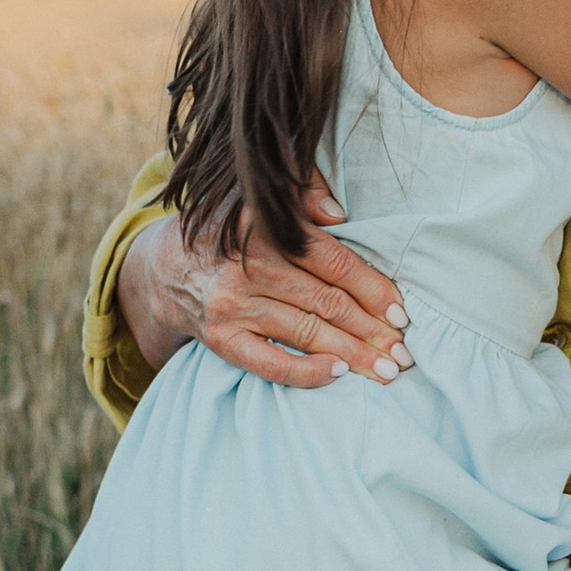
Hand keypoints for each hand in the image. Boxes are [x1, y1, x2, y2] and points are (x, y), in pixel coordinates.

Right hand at [117, 179, 408, 388]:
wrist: (165, 267)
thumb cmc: (228, 233)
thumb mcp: (258, 200)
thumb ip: (300, 196)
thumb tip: (338, 214)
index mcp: (263, 228)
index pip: (332, 262)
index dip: (372, 288)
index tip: (401, 312)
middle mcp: (246, 267)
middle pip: (326, 301)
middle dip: (372, 329)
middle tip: (405, 351)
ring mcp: (231, 306)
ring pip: (307, 332)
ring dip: (354, 355)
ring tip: (388, 369)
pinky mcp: (220, 339)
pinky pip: (270, 363)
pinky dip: (307, 372)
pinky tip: (339, 374)